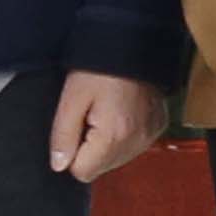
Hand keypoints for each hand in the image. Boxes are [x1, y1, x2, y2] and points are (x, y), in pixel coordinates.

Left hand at [52, 70, 166, 184]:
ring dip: (106, 144)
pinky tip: (120, 112)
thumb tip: (59, 165)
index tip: (76, 126)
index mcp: (113, 136)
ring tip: (105, 112)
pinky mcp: (157, 128)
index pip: (83, 172)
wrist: (134, 44)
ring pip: (117, 159)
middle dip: (90, 149)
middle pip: (101, 168)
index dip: (72, 152)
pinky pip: (133, 146)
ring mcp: (149, 136)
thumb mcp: (71, 98)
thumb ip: (62, 135)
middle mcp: (136, 142)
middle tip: (90, 116)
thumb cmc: (100, 68)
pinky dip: (123, 135)